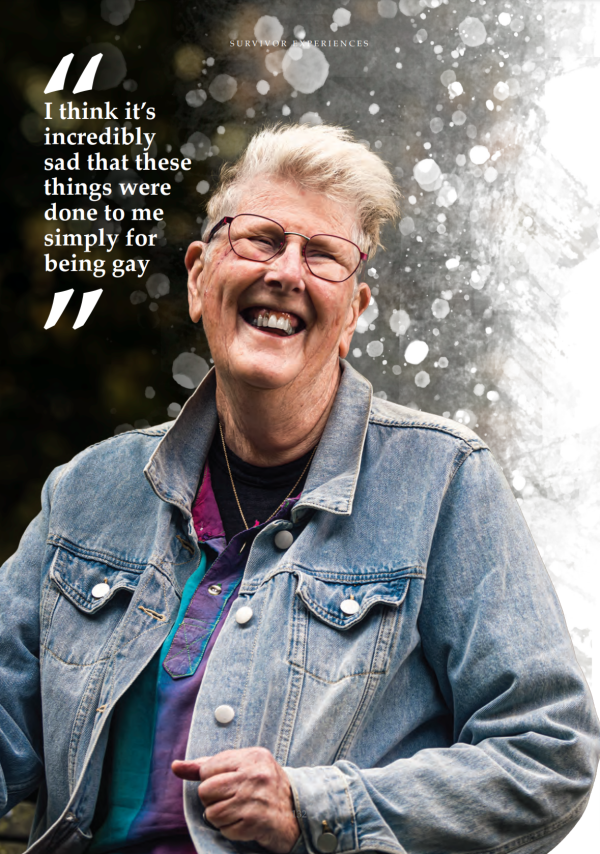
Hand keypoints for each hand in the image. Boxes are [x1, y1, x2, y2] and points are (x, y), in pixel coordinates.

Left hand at [172, 747, 299, 853]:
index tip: (226, 784)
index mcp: (252, 756)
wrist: (296, 812)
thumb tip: (175, 766)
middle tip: (229, 800)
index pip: (207, 769)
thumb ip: (207, 765)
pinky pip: (225, 830)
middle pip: (206, 791)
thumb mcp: (241, 766)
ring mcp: (256, 799)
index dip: (210, 780)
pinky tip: (244, 823)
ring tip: (235, 812)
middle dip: (212, 800)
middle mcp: (255, 775)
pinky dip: (231, 830)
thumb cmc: (262, 786)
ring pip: (212, 813)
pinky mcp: (256, 823)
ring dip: (220, 818)